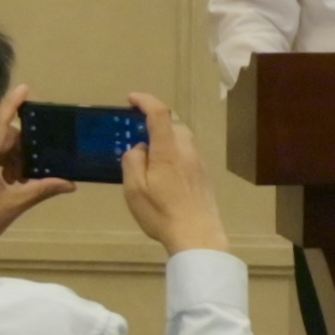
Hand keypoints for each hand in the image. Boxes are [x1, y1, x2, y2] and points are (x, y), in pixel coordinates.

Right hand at [115, 95, 229, 258]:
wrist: (198, 235)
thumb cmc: (162, 213)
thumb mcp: (135, 189)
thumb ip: (133, 162)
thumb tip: (140, 149)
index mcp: (168, 150)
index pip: (160, 113)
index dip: (146, 100)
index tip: (131, 99)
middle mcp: (186, 150)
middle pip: (172, 123)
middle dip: (154, 121)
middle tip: (135, 131)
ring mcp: (198, 162)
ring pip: (181, 138)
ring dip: (164, 137)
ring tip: (148, 154)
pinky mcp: (203, 175)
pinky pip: (186, 153)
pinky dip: (172, 151)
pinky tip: (163, 171)